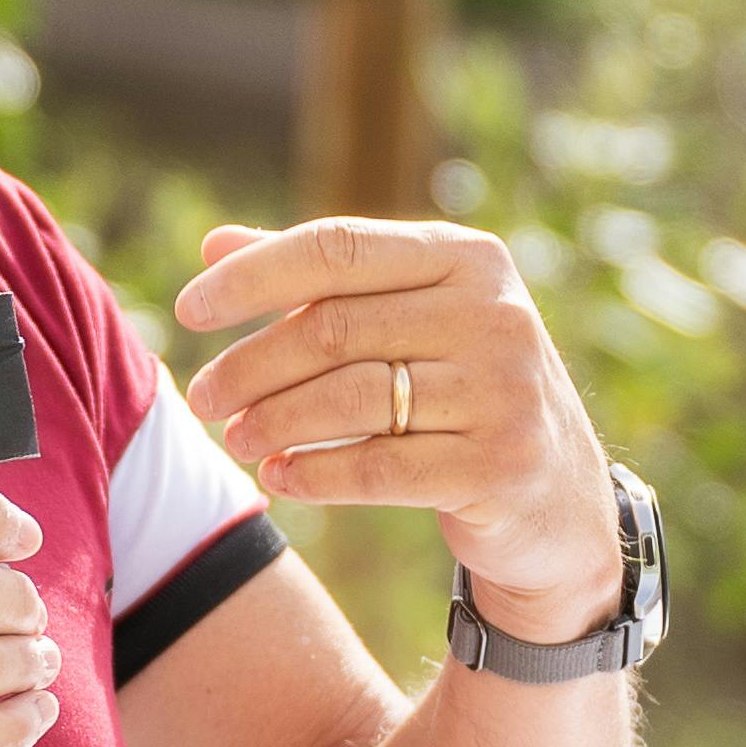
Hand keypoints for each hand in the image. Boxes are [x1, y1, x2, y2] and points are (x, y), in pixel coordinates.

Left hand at [173, 216, 620, 639]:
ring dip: (275, 422)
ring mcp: (505, 390)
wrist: (557, 501)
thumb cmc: (463, 393)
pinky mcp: (500, 465)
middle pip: (336, 329)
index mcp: (470, 258)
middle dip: (252, 365)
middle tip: (204, 398)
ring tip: (235, 439)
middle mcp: (496, 313)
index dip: (253, 278)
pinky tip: (279, 478)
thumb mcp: (410, 321)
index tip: (187, 311)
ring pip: (351, 399)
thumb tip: (215, 246)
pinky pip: (378, 467)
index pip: (338, 248)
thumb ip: (323, 282)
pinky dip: (315, 475)